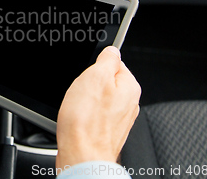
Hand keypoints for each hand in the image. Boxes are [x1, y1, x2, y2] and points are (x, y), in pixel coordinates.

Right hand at [56, 46, 140, 168]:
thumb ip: (107, 59)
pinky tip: (77, 120)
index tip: (86, 72)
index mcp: (129, 86)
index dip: (95, 65)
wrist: (82, 156)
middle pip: (104, 81)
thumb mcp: (95, 76)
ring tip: (77, 108)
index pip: (113, 62)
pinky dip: (83, 115)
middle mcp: (128, 103)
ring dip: (84, 101)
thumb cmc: (86, 121)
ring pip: (96, 99)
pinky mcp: (106, 132)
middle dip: (88, 84)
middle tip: (79, 92)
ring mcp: (118, 119)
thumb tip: (112, 50)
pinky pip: (93, 115)